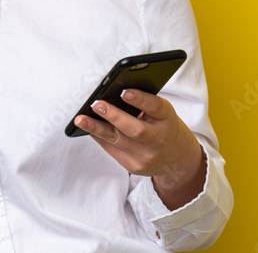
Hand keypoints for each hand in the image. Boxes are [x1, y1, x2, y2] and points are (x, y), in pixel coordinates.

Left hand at [74, 89, 206, 209]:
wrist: (176, 158)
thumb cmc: (163, 125)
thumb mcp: (162, 112)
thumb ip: (144, 103)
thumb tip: (112, 92)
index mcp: (167, 119)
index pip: (156, 107)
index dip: (140, 99)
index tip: (124, 91)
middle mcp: (158, 139)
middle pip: (135, 129)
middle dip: (113, 116)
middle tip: (95, 104)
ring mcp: (146, 156)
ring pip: (117, 141)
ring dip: (96, 128)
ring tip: (80, 119)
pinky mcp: (134, 166)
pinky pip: (111, 149)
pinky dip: (98, 137)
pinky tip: (88, 128)